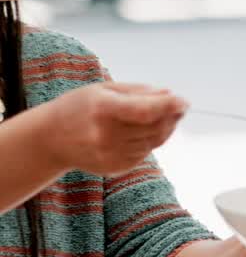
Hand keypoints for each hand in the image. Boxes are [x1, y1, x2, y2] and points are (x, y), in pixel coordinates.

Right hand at [39, 82, 187, 175]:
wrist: (50, 139)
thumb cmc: (80, 107)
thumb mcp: (104, 89)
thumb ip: (139, 92)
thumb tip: (170, 95)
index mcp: (102, 109)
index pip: (144, 111)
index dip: (168, 106)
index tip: (183, 101)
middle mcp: (106, 135)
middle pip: (154, 127)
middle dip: (171, 116)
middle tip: (177, 106)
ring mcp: (110, 155)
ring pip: (154, 142)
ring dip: (163, 128)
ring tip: (158, 116)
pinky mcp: (115, 167)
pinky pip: (146, 153)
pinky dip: (150, 141)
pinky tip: (139, 132)